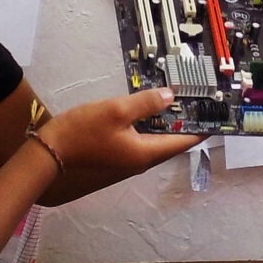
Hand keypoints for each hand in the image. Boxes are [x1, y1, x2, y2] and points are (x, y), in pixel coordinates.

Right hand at [40, 88, 202, 177]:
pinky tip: (141, 117)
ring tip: (170, 107)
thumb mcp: (116, 110)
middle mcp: (139, 163)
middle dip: (181, 126)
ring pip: (152, 145)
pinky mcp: (112, 162)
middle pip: (168, 145)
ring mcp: (124, 165)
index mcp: (145, 153)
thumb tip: (170, 97)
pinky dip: (145, 131)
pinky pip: (137, 146)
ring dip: (162, 128)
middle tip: (193, 106)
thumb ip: (145, 103)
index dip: (200, 131)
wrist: (48, 156)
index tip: (214, 120)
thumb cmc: (82, 132)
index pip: (182, 143)